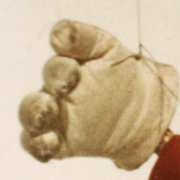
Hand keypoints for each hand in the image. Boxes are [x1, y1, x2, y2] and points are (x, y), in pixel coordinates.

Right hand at [18, 20, 178, 170]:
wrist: (148, 109)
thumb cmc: (123, 72)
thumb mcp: (109, 50)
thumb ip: (85, 39)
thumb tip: (58, 33)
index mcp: (64, 70)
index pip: (55, 68)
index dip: (61, 69)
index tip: (74, 69)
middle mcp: (53, 95)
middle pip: (33, 100)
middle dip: (38, 102)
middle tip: (55, 98)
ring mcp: (56, 120)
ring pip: (31, 122)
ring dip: (33, 119)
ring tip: (46, 115)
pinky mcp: (62, 143)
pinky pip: (38, 146)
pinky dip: (38, 146)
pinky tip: (50, 143)